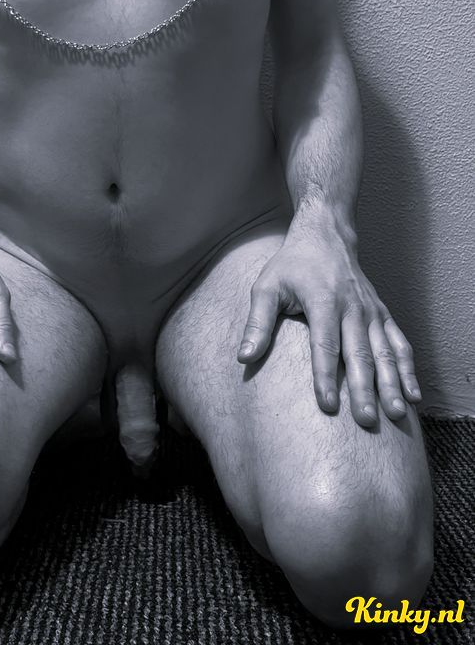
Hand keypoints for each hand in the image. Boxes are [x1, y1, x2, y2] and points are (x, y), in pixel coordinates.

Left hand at [237, 215, 421, 426]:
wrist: (326, 236)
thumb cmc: (292, 265)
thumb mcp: (267, 286)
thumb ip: (258, 323)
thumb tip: (244, 358)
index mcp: (323, 300)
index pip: (325, 345)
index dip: (326, 376)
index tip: (328, 406)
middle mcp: (352, 307)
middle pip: (359, 353)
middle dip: (364, 389)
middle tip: (366, 421)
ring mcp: (371, 311)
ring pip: (385, 352)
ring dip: (391, 384)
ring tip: (395, 414)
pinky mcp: (382, 314)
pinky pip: (399, 343)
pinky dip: (408, 369)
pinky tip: (413, 395)